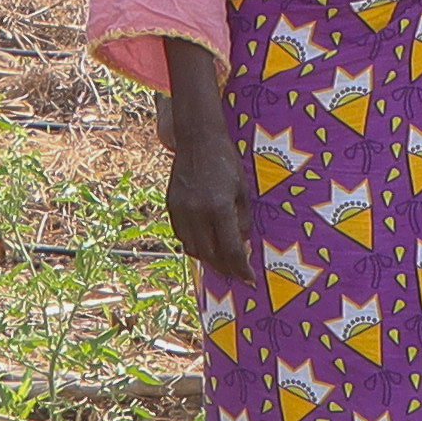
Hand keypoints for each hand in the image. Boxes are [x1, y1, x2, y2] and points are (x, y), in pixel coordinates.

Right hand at [159, 119, 247, 292]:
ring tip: (222, 263)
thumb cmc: (226, 162)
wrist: (197, 140)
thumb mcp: (242, 191)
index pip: (232, 250)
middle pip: (211, 255)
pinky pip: (182, 236)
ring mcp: (181, 211)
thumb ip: (242, 220)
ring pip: (193, 249)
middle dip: (226, 269)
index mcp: (219, 209)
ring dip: (209, 260)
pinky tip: (205, 245)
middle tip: (237, 275)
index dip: (241, 269)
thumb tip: (242, 245)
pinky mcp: (171, 207)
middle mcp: (198, 214)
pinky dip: (194, 245)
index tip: (250, 280)